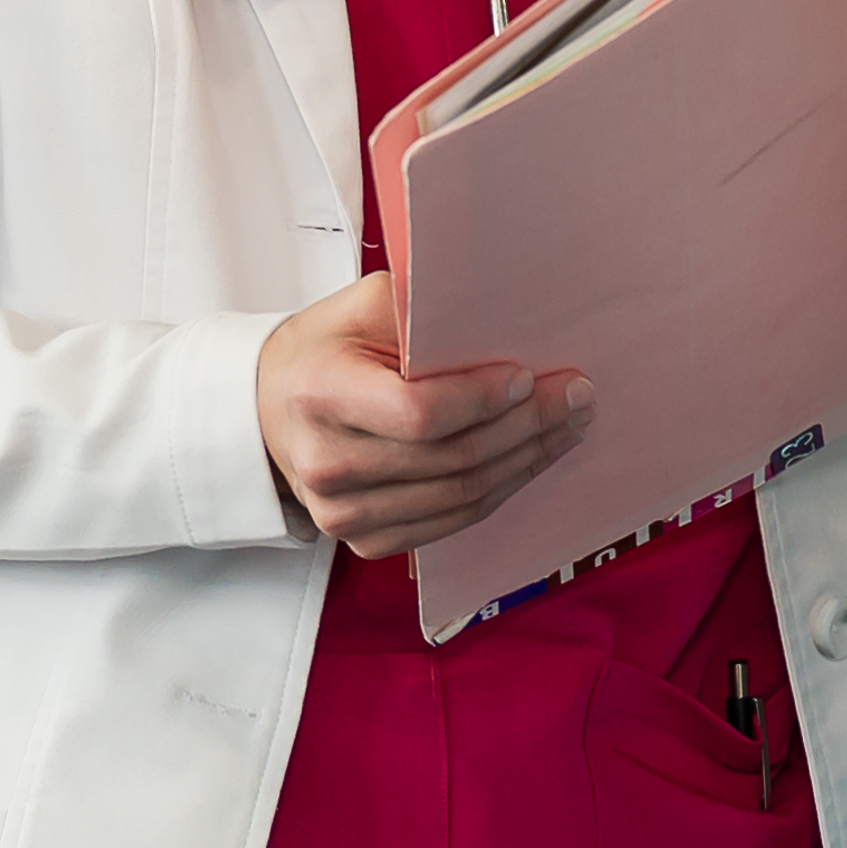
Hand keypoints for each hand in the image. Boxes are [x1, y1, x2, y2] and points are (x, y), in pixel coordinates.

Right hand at [256, 271, 589, 558]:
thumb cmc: (324, 350)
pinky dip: (501, 490)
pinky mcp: (364, 540)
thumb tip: (502, 318)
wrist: (271, 408)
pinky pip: (452, 521)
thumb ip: (421, 311)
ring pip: (462, 496)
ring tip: (567, 426)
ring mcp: (342, 512)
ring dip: (526, 460)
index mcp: (319, 394)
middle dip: (527, 426)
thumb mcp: (360, 307)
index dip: (482, 401)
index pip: (418, 414)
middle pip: (452, 459)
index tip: (527, 376)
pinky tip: (529, 459)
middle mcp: (326, 463)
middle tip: (575, 397)